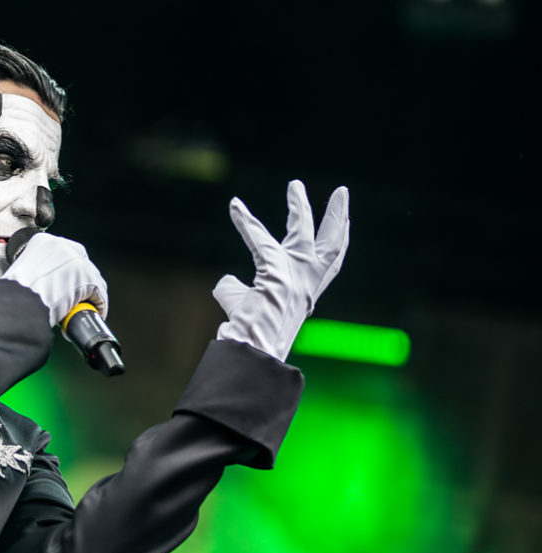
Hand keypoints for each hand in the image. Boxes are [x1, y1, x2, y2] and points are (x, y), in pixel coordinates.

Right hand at [2, 233, 107, 325]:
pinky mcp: (87, 277)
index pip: (65, 252)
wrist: (19, 304)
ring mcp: (76, 261)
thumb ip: (36, 271)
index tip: (69, 280)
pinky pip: (99, 292)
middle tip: (78, 295)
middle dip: (81, 280)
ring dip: (91, 293)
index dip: (70, 270)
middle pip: (81, 263)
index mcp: (42, 242)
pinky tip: (93, 310)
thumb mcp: (22, 272)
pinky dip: (98, 303)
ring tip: (85, 306)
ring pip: (93, 277)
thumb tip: (44, 283)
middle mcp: (61, 246)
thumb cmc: (15, 294)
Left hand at [214, 180, 349, 360]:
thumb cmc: (247, 333)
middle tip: (343, 192)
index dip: (330, 245)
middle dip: (339, 217)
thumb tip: (227, 281)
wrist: (251, 348)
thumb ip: (235, 290)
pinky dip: (245, 222)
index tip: (334, 225)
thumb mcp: (241, 306)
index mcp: (303, 293)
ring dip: (301, 207)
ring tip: (296, 185)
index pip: (324, 265)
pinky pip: (259, 239)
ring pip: (305, 233)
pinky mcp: (275, 269)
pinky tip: (235, 206)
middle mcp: (305, 283)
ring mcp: (294, 276)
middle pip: (332, 245)